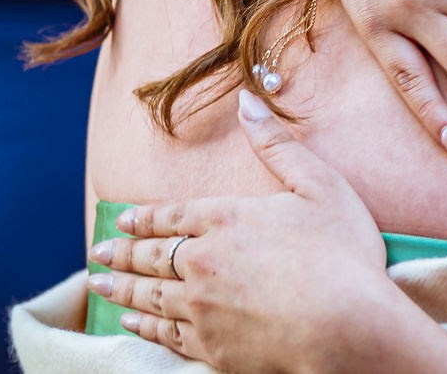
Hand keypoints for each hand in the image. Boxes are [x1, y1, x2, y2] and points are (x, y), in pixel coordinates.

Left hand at [93, 91, 393, 370]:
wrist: (349, 327)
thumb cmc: (343, 254)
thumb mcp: (319, 185)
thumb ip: (277, 145)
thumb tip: (246, 100)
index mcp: (226, 218)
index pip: (172, 215)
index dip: (145, 217)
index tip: (122, 218)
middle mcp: (203, 261)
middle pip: (151, 255)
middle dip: (121, 252)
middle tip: (98, 253)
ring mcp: (203, 307)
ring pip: (150, 295)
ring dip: (121, 288)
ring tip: (99, 285)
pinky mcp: (210, 345)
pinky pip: (165, 333)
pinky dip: (144, 326)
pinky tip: (132, 322)